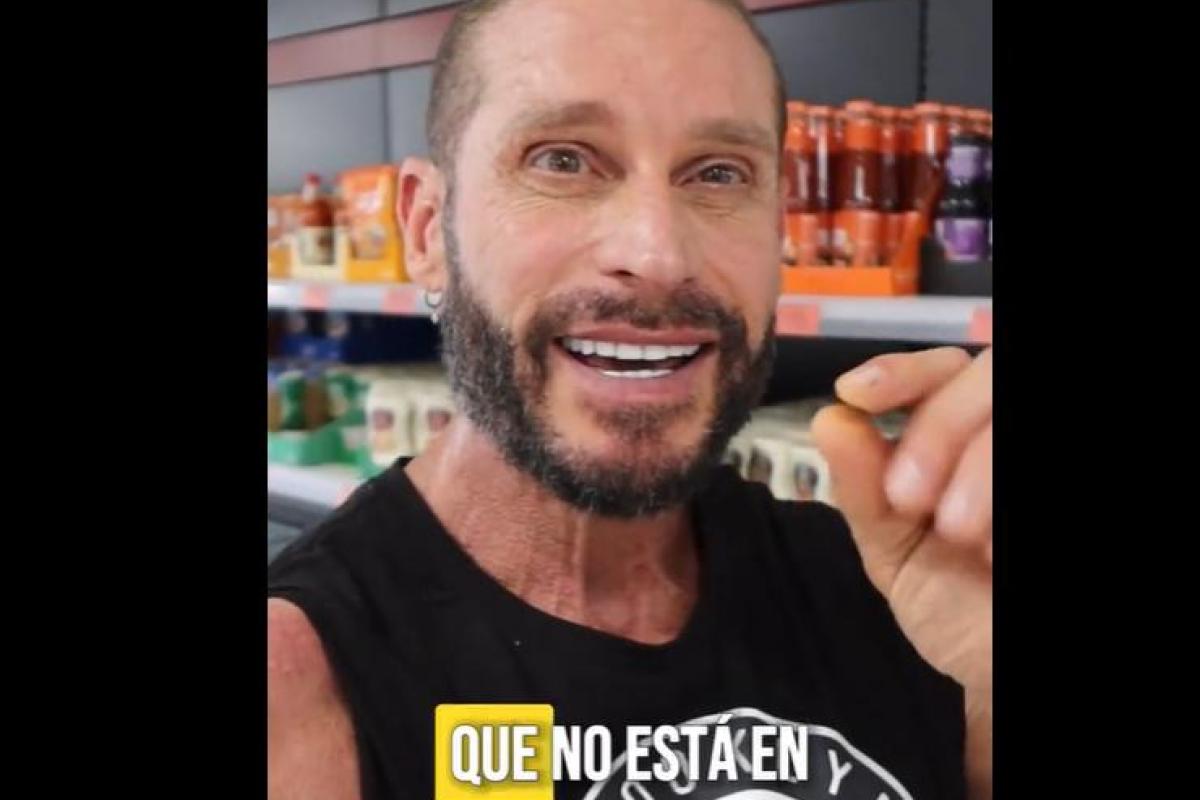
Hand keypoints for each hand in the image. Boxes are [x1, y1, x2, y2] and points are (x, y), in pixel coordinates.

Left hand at [811, 347, 991, 794]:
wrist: (998, 671)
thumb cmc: (952, 603)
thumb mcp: (894, 546)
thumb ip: (864, 486)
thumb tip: (830, 419)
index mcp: (964, 434)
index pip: (943, 367)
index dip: (901, 370)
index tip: (855, 394)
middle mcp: (1002, 433)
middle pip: (986, 374)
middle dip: (938, 425)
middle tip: (907, 495)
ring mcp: (1031, 458)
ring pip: (1011, 415)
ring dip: (980, 462)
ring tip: (956, 530)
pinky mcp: (1081, 495)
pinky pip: (1030, 467)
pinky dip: (1004, 501)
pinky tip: (994, 552)